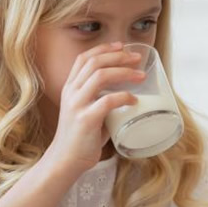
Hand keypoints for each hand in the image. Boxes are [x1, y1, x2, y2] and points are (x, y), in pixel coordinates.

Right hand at [44, 42, 144, 173]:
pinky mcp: (86, 120)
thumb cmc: (81, 138)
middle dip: (118, 56)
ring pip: (100, 76)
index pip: (84, 59)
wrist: (65, 161)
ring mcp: (77, 105)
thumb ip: (101, 101)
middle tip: (137, 58)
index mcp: (70, 88)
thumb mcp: (87, 111)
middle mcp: (71, 93)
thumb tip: (127, 94)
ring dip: (124, 72)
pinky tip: (134, 99)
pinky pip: (107, 101)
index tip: (122, 46)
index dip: (103, 48)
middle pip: (94, 63)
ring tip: (141, 76)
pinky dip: (124, 97)